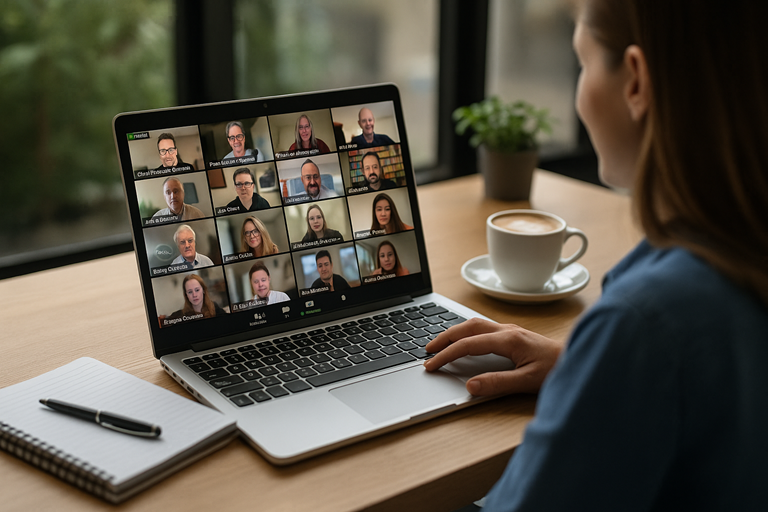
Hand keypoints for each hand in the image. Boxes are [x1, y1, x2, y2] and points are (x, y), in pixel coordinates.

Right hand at [424, 318, 562, 395]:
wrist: (581, 360)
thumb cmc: (559, 370)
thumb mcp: (528, 382)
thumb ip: (498, 383)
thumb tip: (470, 386)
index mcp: (508, 339)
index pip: (467, 344)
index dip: (446, 355)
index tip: (431, 365)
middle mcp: (508, 331)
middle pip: (467, 327)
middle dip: (444, 337)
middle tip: (426, 350)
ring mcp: (511, 331)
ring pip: (475, 323)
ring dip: (454, 331)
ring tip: (439, 343)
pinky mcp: (515, 335)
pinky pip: (483, 327)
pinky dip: (467, 331)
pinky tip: (464, 339)